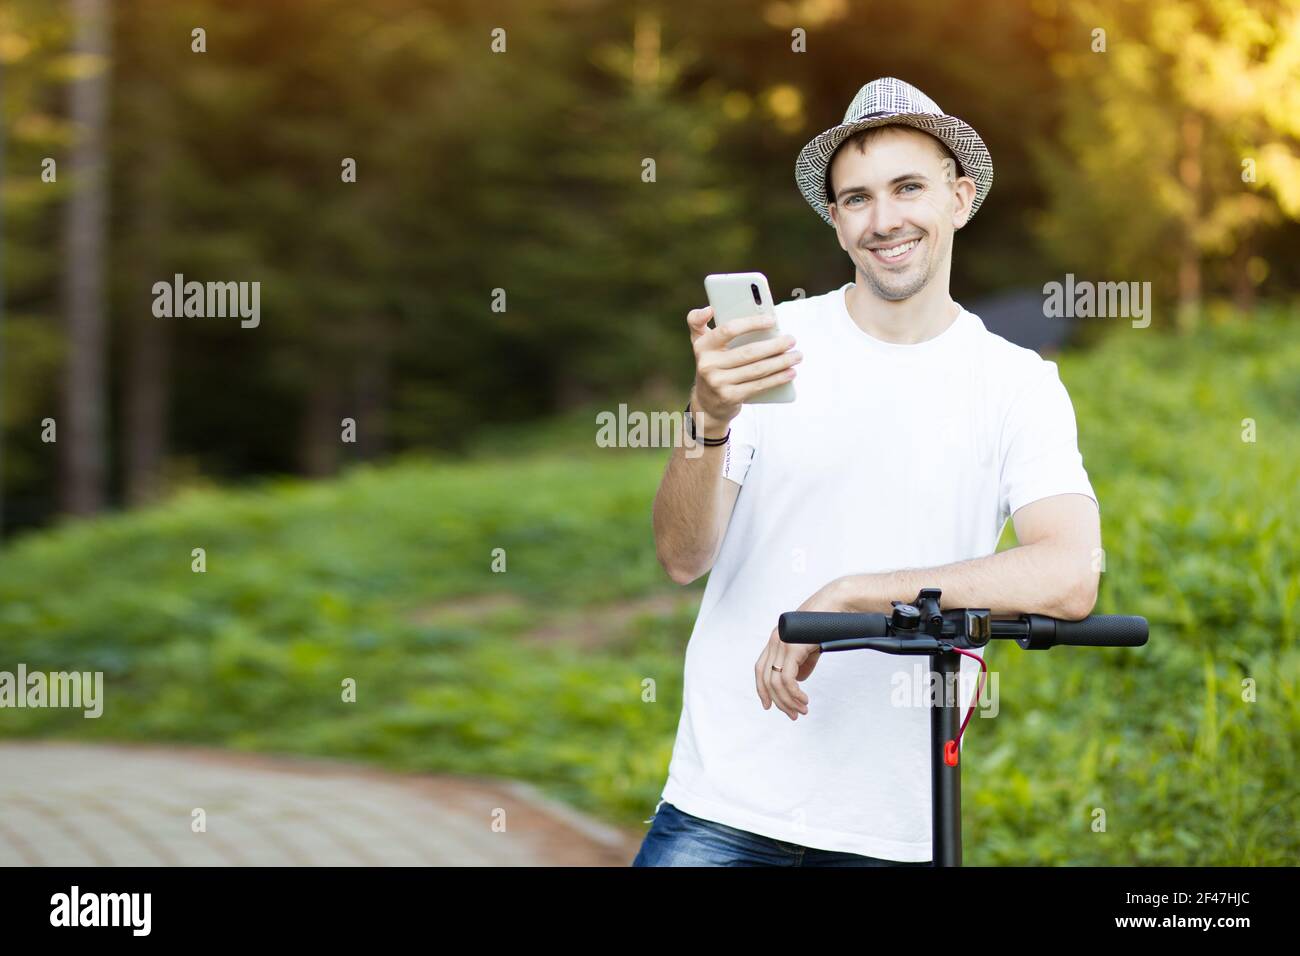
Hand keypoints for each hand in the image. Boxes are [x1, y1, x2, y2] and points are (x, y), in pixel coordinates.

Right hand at [685, 305, 800, 432]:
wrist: (706, 403)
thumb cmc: (711, 364)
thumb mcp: (700, 343)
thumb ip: (698, 322)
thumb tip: (709, 309)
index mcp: (702, 345)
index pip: (729, 330)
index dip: (752, 323)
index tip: (772, 320)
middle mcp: (707, 364)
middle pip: (748, 352)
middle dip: (775, 345)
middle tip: (792, 340)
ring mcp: (718, 383)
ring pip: (757, 369)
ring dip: (781, 362)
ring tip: (797, 356)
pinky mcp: (730, 397)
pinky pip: (759, 386)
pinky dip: (777, 379)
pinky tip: (790, 372)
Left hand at [755, 577, 850, 719]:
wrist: (837, 604)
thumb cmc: (827, 622)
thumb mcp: (809, 646)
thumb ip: (801, 663)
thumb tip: (798, 681)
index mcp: (776, 639)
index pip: (760, 669)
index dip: (762, 689)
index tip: (769, 706)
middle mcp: (774, 640)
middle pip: (765, 679)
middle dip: (778, 701)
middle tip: (793, 714)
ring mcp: (782, 643)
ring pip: (775, 682)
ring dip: (788, 701)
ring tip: (802, 709)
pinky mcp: (792, 648)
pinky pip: (787, 679)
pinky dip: (794, 694)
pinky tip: (803, 699)